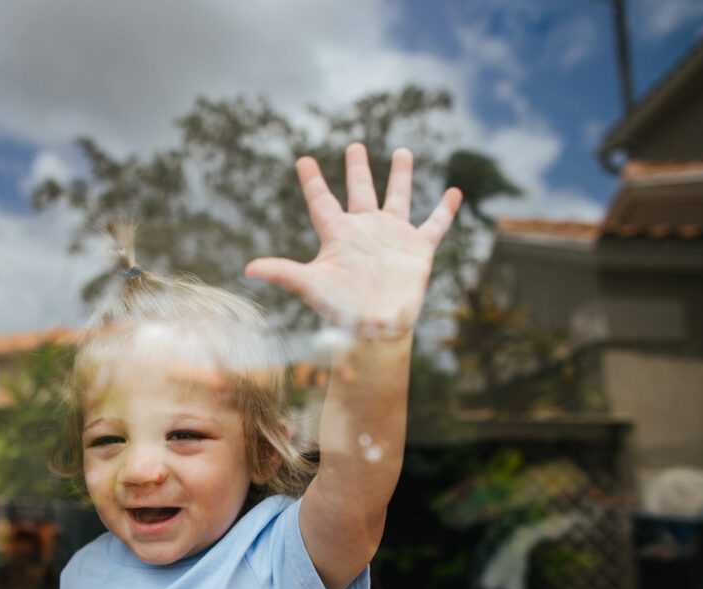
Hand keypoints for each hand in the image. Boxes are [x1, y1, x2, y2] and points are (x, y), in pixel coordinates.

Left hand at [245, 142, 460, 337]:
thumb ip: (282, 272)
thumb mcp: (310, 286)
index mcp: (338, 235)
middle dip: (357, 168)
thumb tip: (247, 268)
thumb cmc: (341, 309)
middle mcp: (365, 230)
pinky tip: (455, 192)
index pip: (322, 201)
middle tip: (353, 145)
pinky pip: (434, 224)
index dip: (312, 181)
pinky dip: (445, 210)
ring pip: (398, 198)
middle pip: (360, 191)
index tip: (303, 160)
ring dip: (400, 175)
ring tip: (402, 151)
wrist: (375, 328)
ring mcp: (392, 237)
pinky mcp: (417, 248)